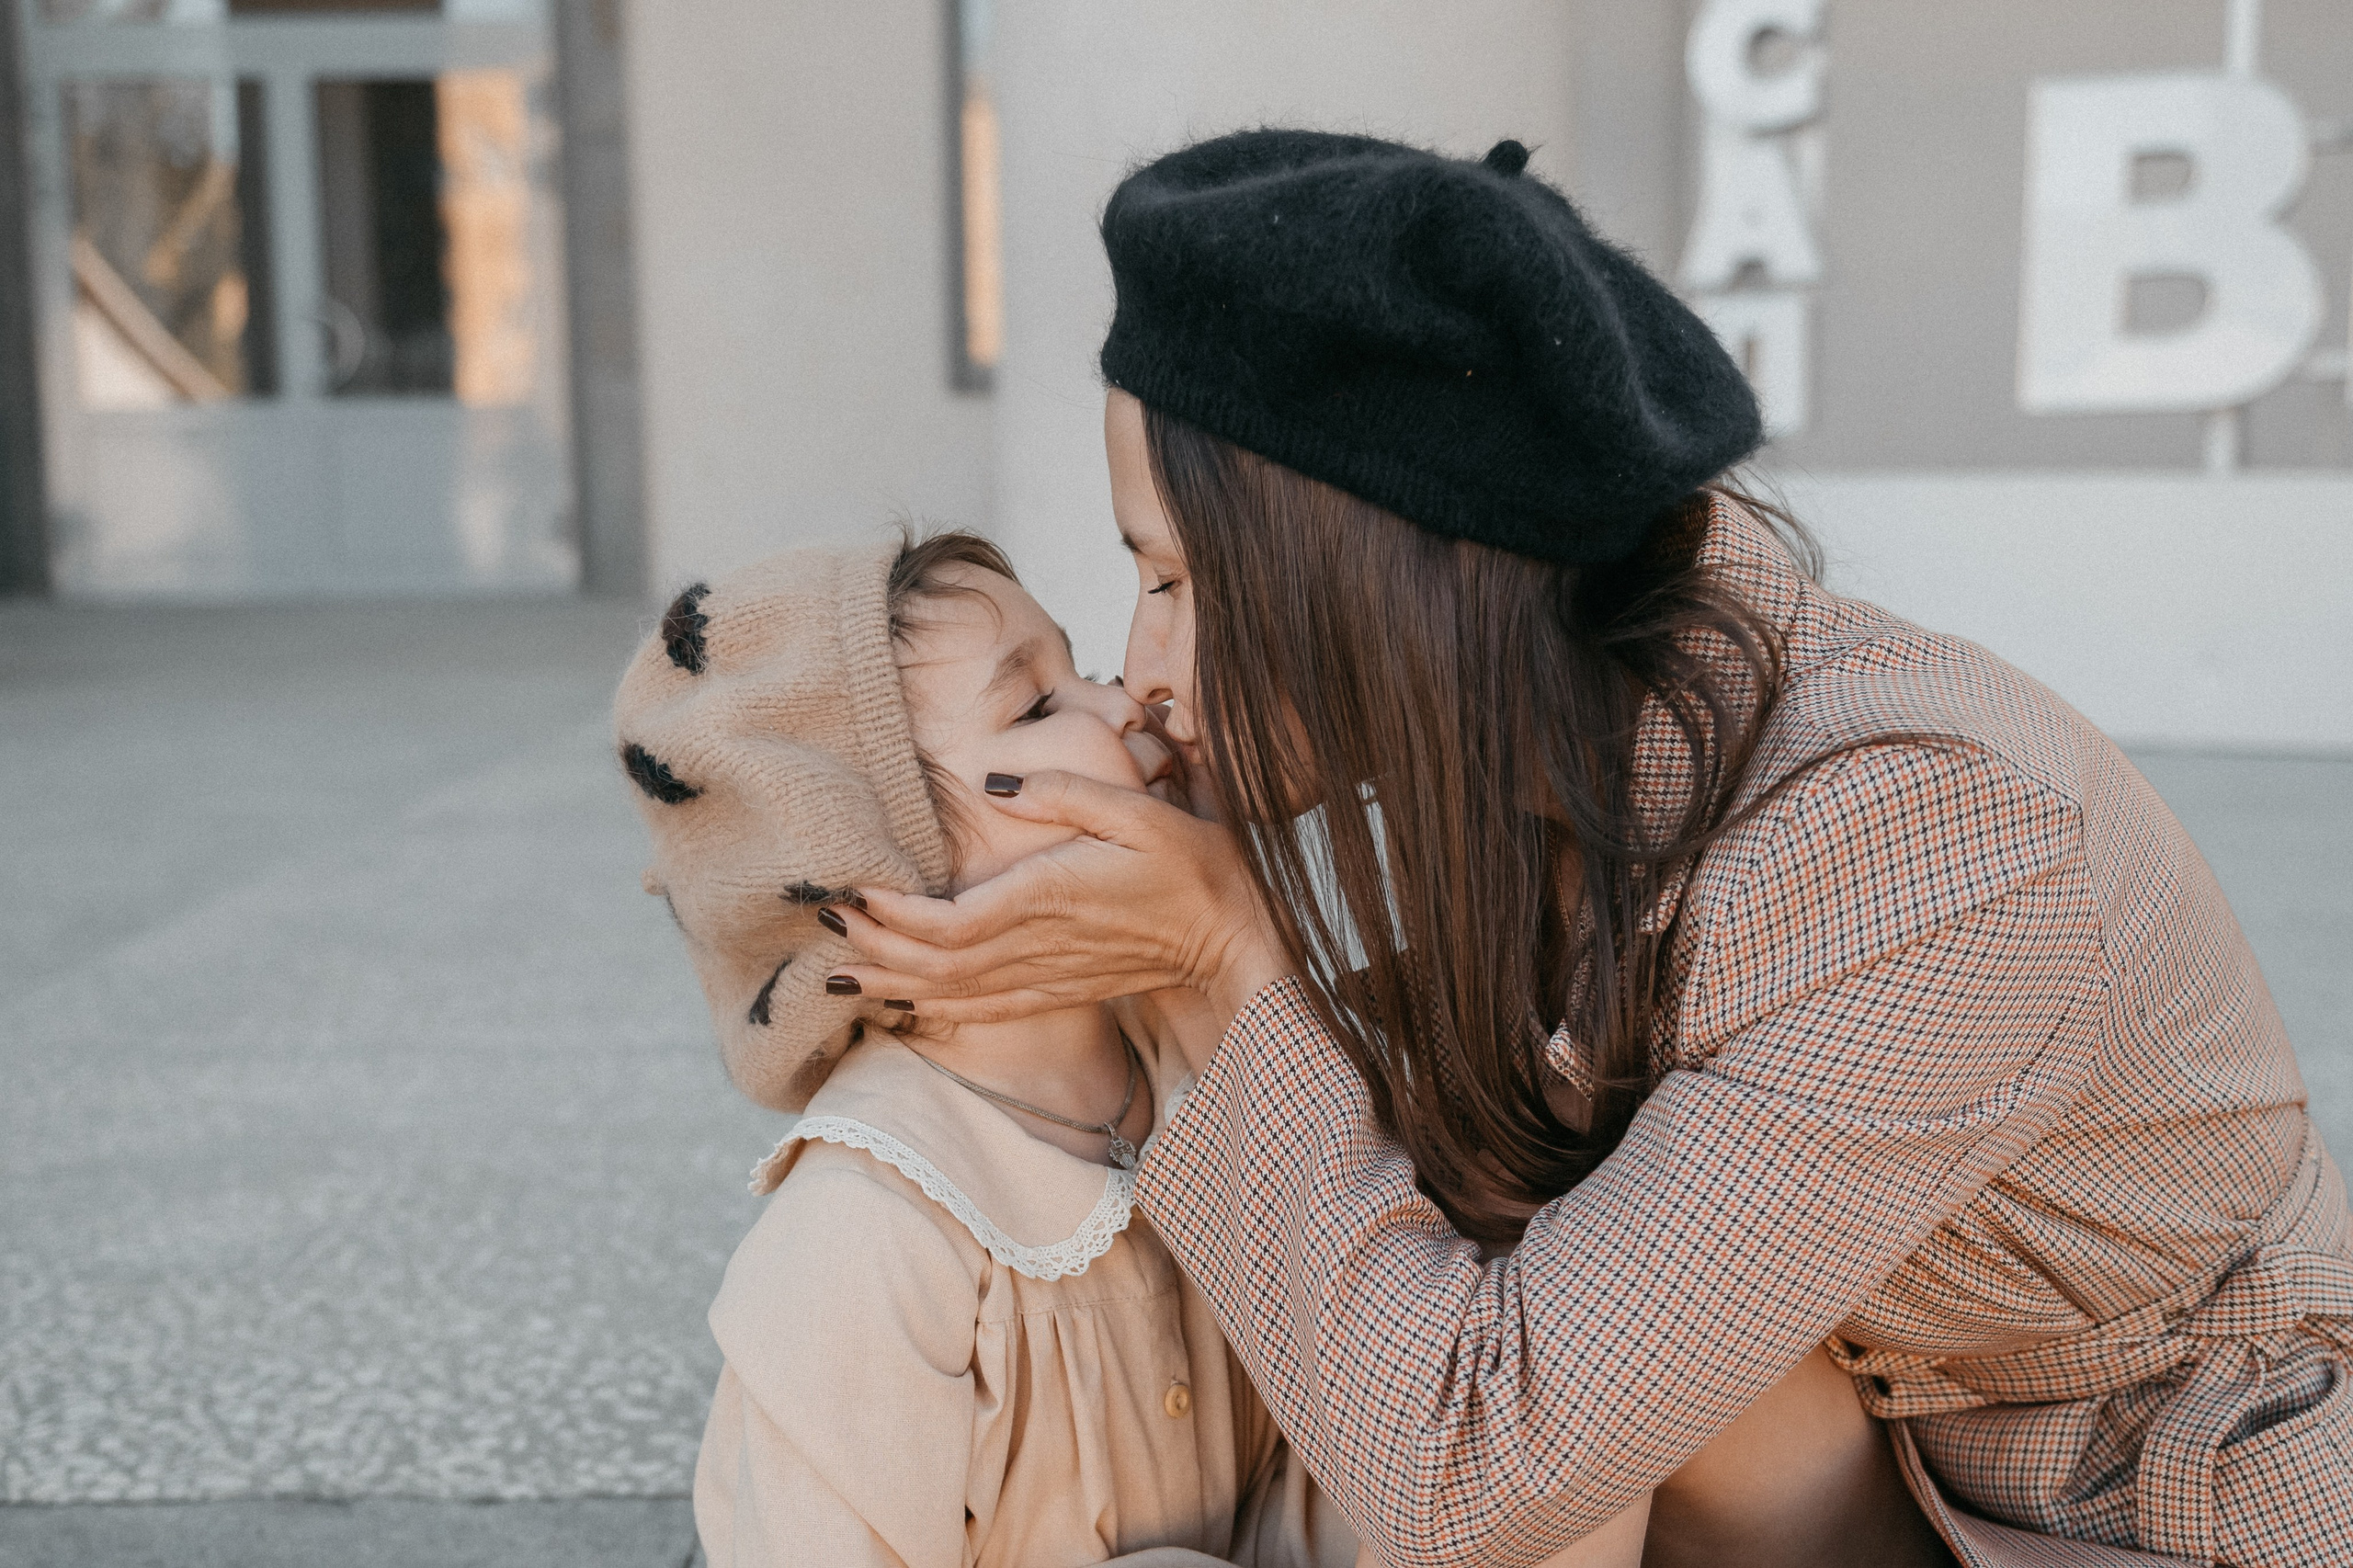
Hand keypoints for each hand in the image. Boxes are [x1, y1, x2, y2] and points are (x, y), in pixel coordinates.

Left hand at [825, 771, 1292, 1060]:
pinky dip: (938, 1008)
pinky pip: (988, 1008)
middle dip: (875, 949)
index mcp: (1052, 897)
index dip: (893, 917)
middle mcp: (1041, 945)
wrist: (1238, 940)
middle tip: (823, 929)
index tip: (848, 897)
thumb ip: (1067, 792)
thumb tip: (995, 784)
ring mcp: (1050, 975)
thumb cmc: (1196, 867)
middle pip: (938, 962)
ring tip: (838, 976)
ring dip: (893, 985)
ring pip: (955, 992)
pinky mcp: (1062, 990)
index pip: (952, 921)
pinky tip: (905, 1005)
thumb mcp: (1140, 810)